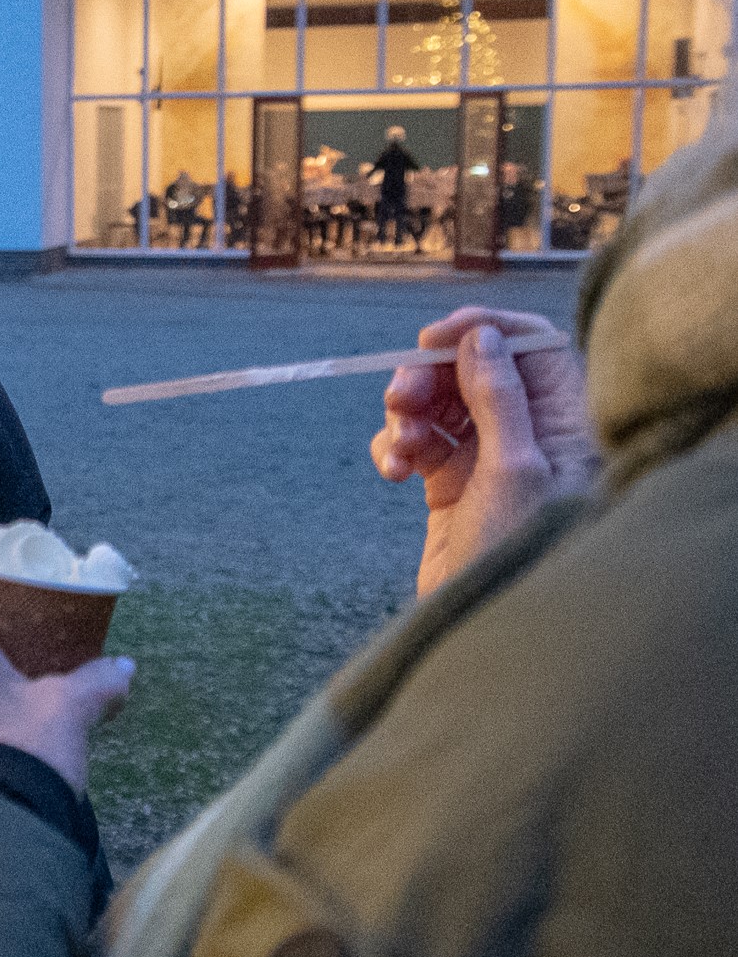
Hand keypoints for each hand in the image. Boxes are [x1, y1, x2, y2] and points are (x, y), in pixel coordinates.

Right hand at [370, 307, 597, 595]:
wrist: (483, 624)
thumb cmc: (517, 553)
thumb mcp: (513, 468)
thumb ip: (498, 398)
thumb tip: (479, 339)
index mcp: (564, 422)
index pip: (530, 345)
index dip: (482, 331)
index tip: (433, 339)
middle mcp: (529, 433)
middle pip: (472, 369)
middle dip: (428, 377)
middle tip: (399, 399)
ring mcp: (487, 457)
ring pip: (438, 402)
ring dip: (406, 414)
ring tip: (397, 447)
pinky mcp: (450, 483)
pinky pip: (416, 440)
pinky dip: (396, 446)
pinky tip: (392, 470)